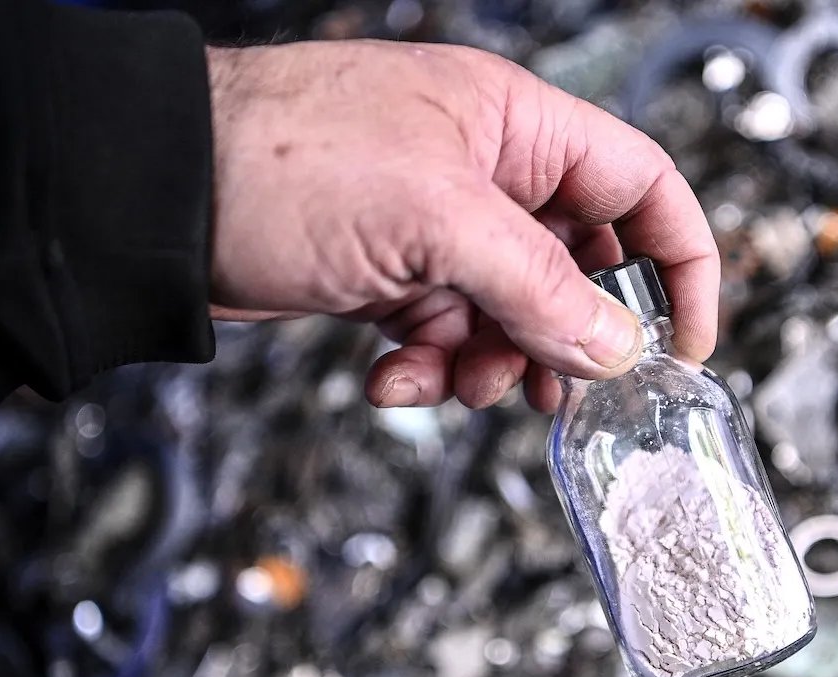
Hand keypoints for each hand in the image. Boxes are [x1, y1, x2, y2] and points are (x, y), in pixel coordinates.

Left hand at [205, 41, 719, 410]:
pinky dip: (429, 368)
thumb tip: (620, 347)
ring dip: (493, 363)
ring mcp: (438, 224)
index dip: (678, 264)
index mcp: (518, 127)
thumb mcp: (437, 224)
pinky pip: (446, 334)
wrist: (152, 198)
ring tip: (455, 383)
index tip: (685, 342)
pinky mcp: (392, 272)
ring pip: (513, 314)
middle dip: (565, 336)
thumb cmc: (283, 160)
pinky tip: (390, 379)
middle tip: (553, 389)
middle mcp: (487, 172)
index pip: (642, 188)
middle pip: (579, 267)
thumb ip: (542, 290)